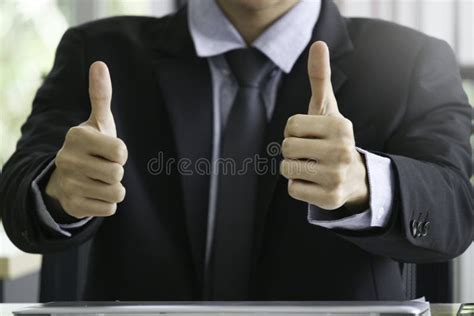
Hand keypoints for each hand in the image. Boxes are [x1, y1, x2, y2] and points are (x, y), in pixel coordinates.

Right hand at [45, 62, 127, 218]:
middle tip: (103, 167)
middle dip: (117, 172)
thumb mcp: (98, 122)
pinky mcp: (73, 205)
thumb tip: (99, 64)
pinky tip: (94, 194)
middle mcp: (68, 159)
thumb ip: (101, 95)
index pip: (121, 151)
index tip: (109, 151)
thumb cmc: (91, 147)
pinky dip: (107, 203)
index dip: (121, 153)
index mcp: (77, 136)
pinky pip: (110, 208)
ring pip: (116, 193)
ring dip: (113, 188)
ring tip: (99, 180)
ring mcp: (68, 184)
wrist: (66, 178)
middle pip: (118, 173)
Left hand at [280, 42, 368, 210]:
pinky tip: (315, 183)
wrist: (355, 177)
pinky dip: (298, 186)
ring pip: (287, 169)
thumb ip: (320, 78)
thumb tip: (318, 43)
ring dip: (293, 168)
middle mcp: (343, 151)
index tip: (309, 136)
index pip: (290, 125)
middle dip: (291, 150)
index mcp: (341, 126)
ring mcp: (337, 177)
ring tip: (312, 167)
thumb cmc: (332, 138)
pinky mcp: (330, 199)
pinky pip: (293, 189)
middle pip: (286, 147)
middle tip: (309, 153)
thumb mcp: (327, 108)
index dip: (293, 131)